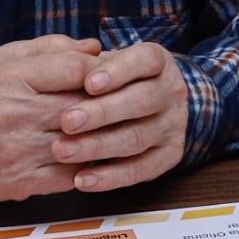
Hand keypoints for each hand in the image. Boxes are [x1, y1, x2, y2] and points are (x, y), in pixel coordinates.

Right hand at [0, 34, 105, 201]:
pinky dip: (89, 163)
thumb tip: (95, 48)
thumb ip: (53, 48)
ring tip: (117, 125)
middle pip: (82, 106)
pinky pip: (72, 173)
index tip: (111, 72)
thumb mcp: (7, 58)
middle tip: (125, 98)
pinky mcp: (23, 181)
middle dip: (108, 101)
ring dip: (104, 135)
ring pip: (82, 142)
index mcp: (11, 78)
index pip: (74, 69)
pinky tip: (96, 153)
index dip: (100, 69)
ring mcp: (19, 151)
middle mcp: (14, 115)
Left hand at [50, 41, 193, 193]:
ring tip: (64, 152)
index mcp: (158, 61)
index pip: (144, 61)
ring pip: (138, 137)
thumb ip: (86, 59)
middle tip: (66, 122)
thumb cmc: (116, 80)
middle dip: (102, 113)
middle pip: (141, 100)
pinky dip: (110, 177)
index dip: (117, 72)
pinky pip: (141, 170)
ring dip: (98, 147)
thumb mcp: (106, 61)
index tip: (88, 84)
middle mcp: (171, 91)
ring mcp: (174, 124)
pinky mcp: (170, 155)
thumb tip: (67, 59)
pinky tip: (81, 179)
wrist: (154, 105)